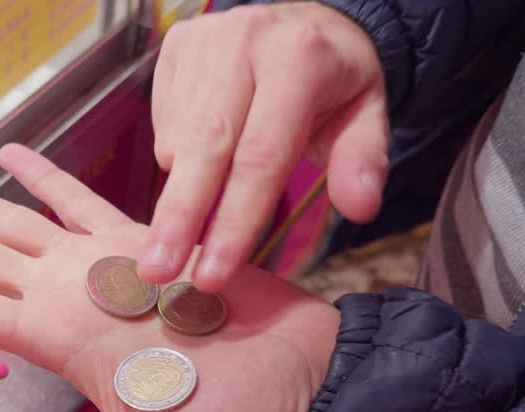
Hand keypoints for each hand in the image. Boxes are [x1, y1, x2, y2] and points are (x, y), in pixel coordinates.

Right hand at [142, 2, 387, 291]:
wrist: (306, 18)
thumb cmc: (334, 78)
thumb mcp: (366, 112)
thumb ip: (363, 159)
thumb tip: (361, 208)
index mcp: (298, 58)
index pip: (260, 155)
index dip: (235, 221)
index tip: (214, 274)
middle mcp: (242, 43)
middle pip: (204, 147)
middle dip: (179, 217)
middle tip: (157, 272)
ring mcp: (202, 42)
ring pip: (178, 140)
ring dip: (177, 197)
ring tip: (176, 238)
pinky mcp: (175, 47)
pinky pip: (164, 125)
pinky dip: (176, 161)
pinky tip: (197, 169)